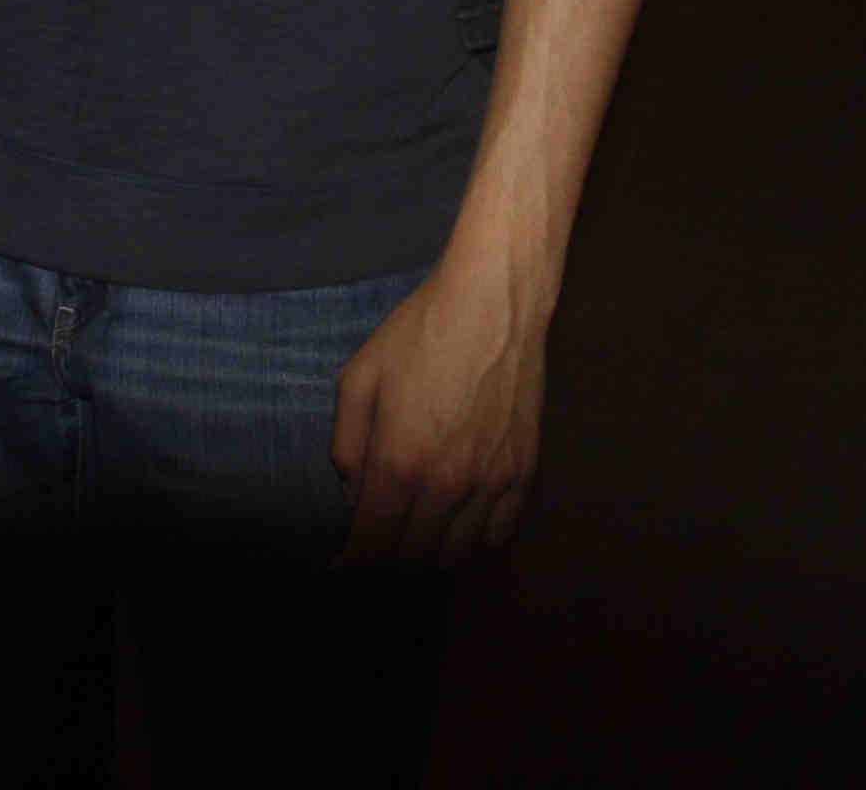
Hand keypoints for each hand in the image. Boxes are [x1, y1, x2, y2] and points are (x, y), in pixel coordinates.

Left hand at [330, 257, 548, 567]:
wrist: (495, 302)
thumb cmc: (420, 332)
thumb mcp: (360, 377)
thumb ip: (346, 443)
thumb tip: (352, 492)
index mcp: (399, 463)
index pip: (373, 542)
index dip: (354, 561)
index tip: (343, 564)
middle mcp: (447, 486)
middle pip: (414, 557)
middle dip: (388, 558)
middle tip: (377, 542)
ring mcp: (490, 483)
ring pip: (457, 553)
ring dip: (430, 552)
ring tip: (416, 532)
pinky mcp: (523, 473)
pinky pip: (499, 533)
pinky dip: (475, 539)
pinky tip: (459, 520)